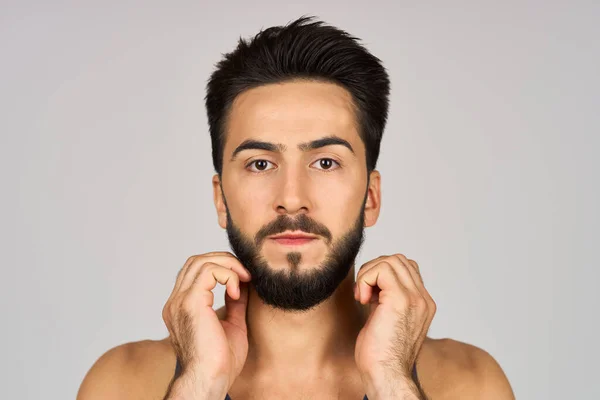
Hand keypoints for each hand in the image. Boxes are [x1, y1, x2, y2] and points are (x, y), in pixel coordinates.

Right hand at [162, 252, 251, 397]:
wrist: (210, 381)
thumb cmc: (220, 362)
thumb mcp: (232, 324)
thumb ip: (234, 303)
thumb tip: (244, 283)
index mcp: (181, 308)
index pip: (195, 272)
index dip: (220, 267)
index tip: (243, 278)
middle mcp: (176, 302)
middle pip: (196, 261)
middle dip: (224, 260)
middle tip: (246, 274)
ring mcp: (180, 301)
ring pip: (201, 261)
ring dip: (228, 265)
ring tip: (244, 279)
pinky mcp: (190, 303)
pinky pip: (208, 271)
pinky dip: (228, 275)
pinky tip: (237, 292)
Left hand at [354, 254, 435, 397]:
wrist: (386, 375)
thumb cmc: (381, 355)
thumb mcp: (387, 320)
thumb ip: (387, 300)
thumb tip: (372, 283)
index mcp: (423, 304)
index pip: (406, 268)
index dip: (383, 275)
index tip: (371, 296)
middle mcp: (423, 299)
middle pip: (398, 260)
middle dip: (374, 270)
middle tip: (365, 294)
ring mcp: (415, 298)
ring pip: (391, 260)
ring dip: (369, 274)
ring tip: (364, 297)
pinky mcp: (401, 299)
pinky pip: (382, 269)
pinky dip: (366, 279)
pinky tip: (363, 300)